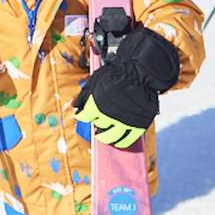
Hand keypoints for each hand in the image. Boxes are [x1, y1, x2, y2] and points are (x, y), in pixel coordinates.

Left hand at [73, 25, 177, 147]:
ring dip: (105, 137)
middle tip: (99, 121)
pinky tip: (119, 142)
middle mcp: (108, 116)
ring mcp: (123, 122)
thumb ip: (84, 95)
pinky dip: (122, 143)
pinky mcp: (137, 125)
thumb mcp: (95, 80)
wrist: (140, 72)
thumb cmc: (118, 73)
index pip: (85, 117)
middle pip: (98, 126)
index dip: (84, 115)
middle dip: (96, 123)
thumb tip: (74, 106)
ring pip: (110, 137)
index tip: (86, 115)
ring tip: (104, 135)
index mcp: (96, 104)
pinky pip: (128, 140)